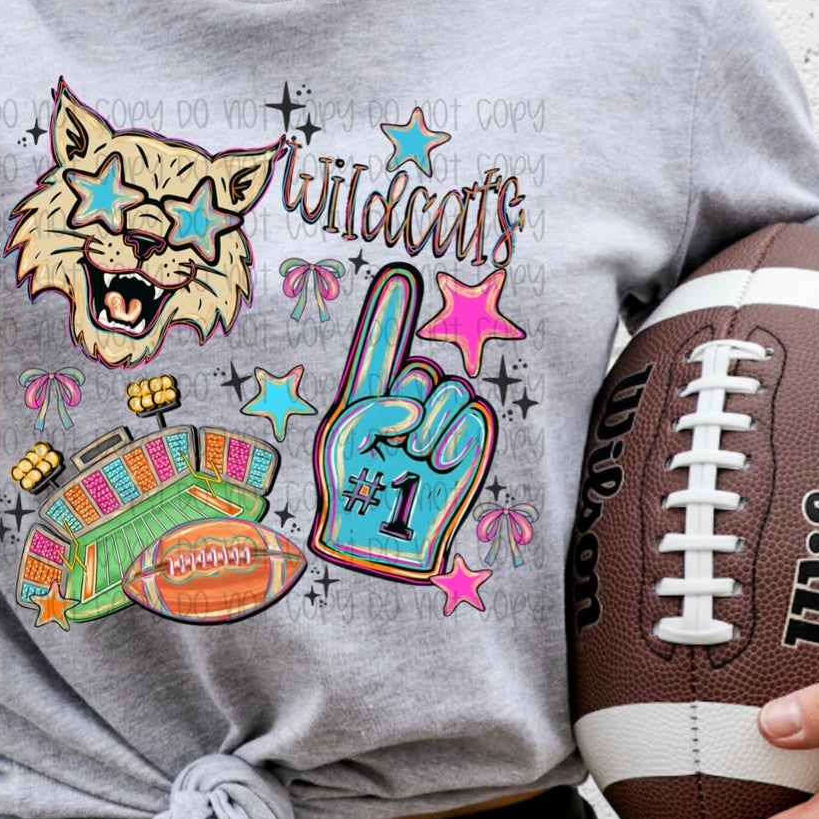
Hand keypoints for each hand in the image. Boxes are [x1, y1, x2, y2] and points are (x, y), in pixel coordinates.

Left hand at [311, 262, 496, 595]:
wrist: (377, 544)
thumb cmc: (350, 494)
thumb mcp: (342, 441)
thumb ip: (371, 408)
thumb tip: (414, 406)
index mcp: (370, 394)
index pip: (385, 345)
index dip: (394, 311)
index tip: (402, 273)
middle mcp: (409, 403)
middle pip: (425, 369)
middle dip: (410, 398)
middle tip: (395, 438)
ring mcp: (440, 425)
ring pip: (455, 390)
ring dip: (433, 423)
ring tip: (413, 457)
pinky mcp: (467, 447)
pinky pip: (476, 417)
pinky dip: (456, 438)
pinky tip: (436, 464)